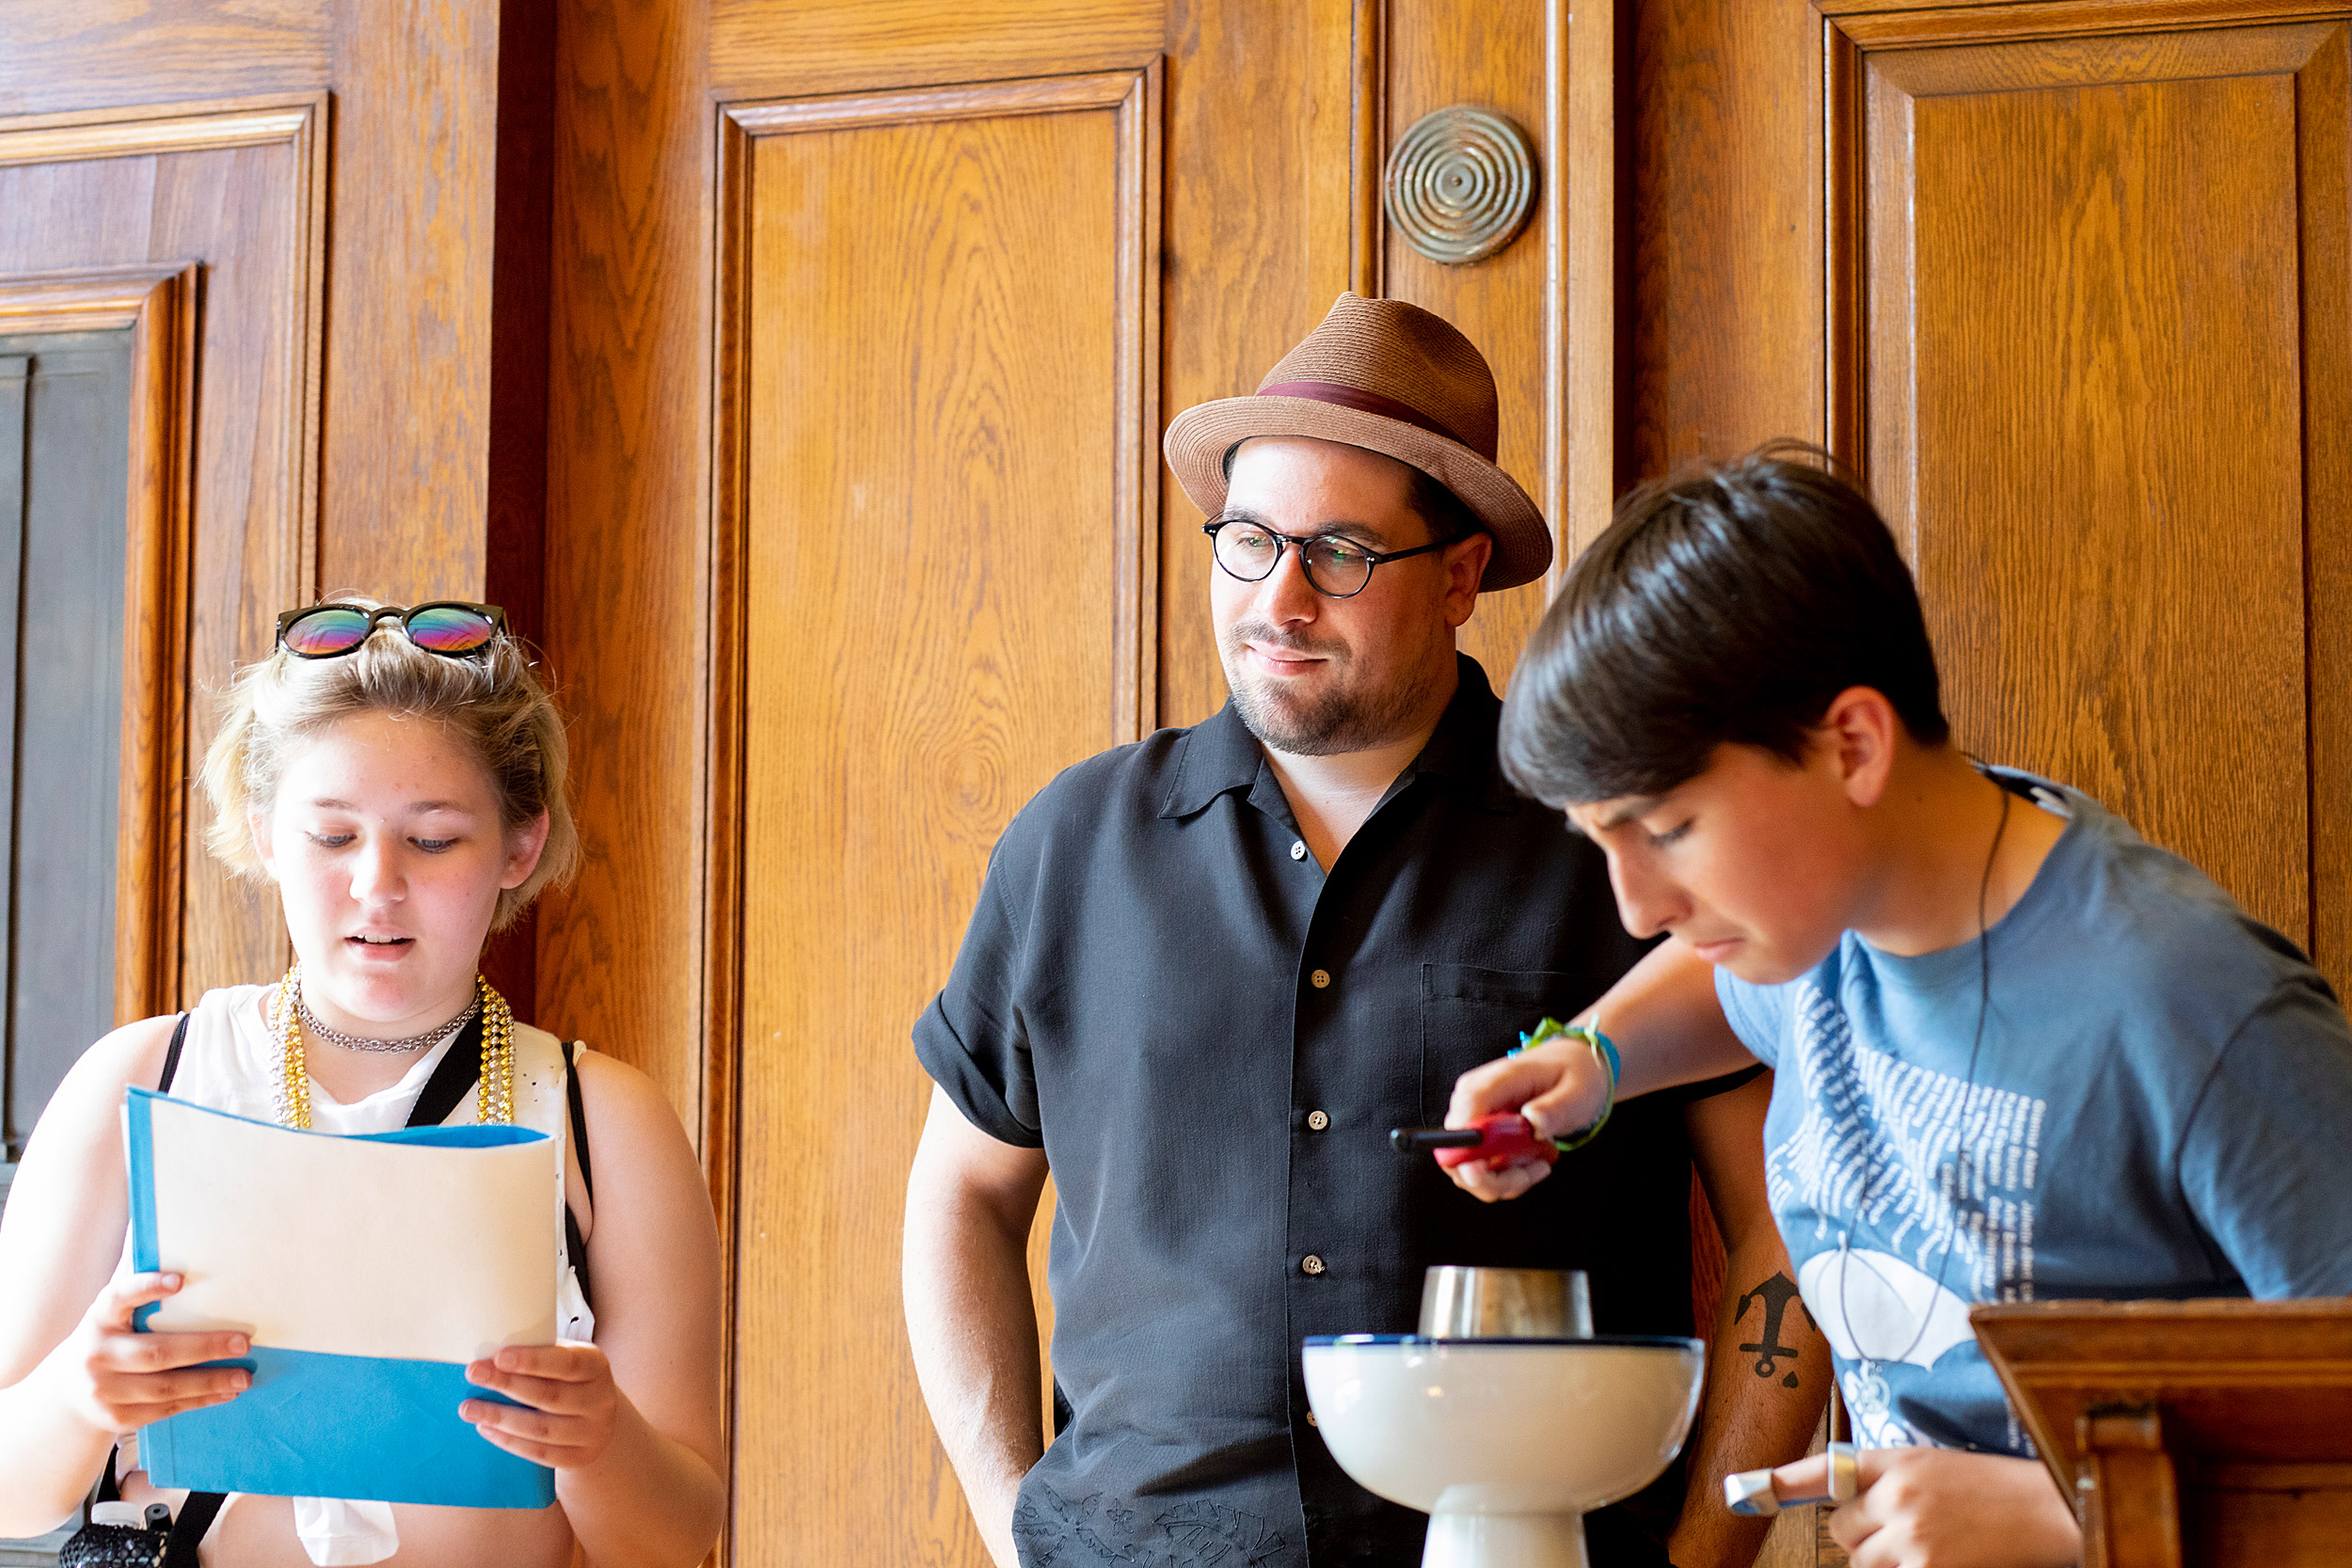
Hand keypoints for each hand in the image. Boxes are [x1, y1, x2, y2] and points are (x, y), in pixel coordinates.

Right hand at [42, 1272, 251, 1434]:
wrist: (69, 1390)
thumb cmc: (110, 1337)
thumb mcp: (114, 1313)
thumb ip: (139, 1286)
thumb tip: (170, 1235)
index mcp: (99, 1318)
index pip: (119, 1297)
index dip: (147, 1287)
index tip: (180, 1279)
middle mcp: (97, 1354)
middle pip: (156, 1352)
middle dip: (204, 1347)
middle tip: (243, 1342)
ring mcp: (104, 1390)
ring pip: (165, 1387)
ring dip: (210, 1381)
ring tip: (244, 1376)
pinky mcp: (116, 1417)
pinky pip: (165, 1408)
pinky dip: (200, 1400)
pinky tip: (226, 1392)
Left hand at [462, 1342, 623, 1468]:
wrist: (596, 1418)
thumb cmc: (567, 1379)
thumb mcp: (564, 1358)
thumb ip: (538, 1353)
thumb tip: (490, 1353)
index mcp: (596, 1365)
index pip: (566, 1363)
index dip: (533, 1361)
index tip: (499, 1356)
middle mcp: (600, 1400)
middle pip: (549, 1395)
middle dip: (507, 1384)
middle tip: (473, 1374)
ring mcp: (593, 1432)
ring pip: (541, 1428)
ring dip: (500, 1417)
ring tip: (468, 1408)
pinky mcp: (580, 1457)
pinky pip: (540, 1453)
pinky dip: (509, 1441)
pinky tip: (485, 1428)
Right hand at [1441, 1036, 1609, 1202]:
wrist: (1572, 1069)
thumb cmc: (1572, 1075)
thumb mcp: (1576, 1090)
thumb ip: (1555, 1108)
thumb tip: (1534, 1120)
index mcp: (1492, 1083)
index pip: (1463, 1118)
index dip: (1464, 1149)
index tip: (1482, 1173)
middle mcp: (1473, 1102)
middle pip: (1456, 1153)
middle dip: (1490, 1179)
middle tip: (1531, 1172)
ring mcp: (1474, 1121)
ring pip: (1466, 1170)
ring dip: (1503, 1182)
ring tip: (1538, 1166)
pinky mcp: (1480, 1137)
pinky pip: (1482, 1171)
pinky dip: (1507, 1179)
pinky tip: (1532, 1165)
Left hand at [1771, 1448, 2079, 1567]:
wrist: (2049, 1509)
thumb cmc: (1991, 1486)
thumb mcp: (1930, 1465)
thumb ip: (1881, 1479)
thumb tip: (1837, 1505)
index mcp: (1897, 1460)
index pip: (1826, 1469)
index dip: (1782, 1482)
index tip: (1746, 1490)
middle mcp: (1898, 1496)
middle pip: (1841, 1529)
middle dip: (1863, 1534)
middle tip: (1904, 1528)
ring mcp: (1913, 1537)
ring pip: (1861, 1562)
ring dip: (1882, 1561)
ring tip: (1926, 1545)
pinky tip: (1936, 1558)